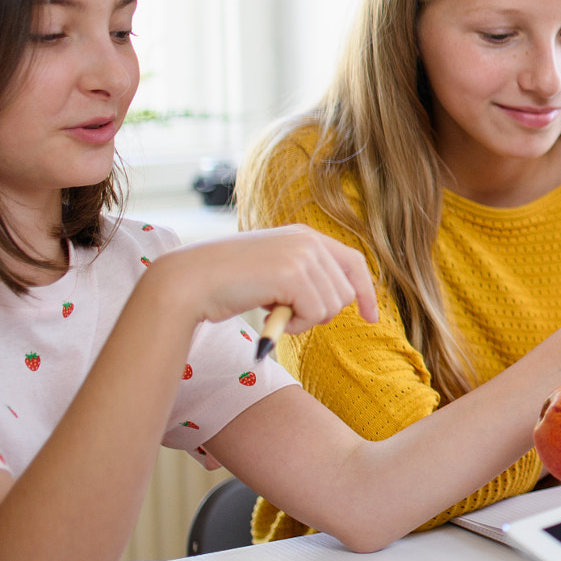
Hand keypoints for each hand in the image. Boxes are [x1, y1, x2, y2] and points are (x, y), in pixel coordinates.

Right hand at [148, 225, 378, 330]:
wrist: (189, 280)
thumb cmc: (226, 282)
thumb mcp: (272, 270)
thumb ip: (304, 275)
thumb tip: (339, 300)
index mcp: (304, 235)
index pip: (353, 262)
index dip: (365, 291)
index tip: (371, 317)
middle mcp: (308, 240)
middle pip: (345, 292)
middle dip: (320, 312)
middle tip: (286, 311)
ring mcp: (302, 255)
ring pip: (332, 306)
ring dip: (304, 320)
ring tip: (273, 309)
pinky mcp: (294, 274)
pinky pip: (315, 314)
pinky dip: (294, 325)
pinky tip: (269, 314)